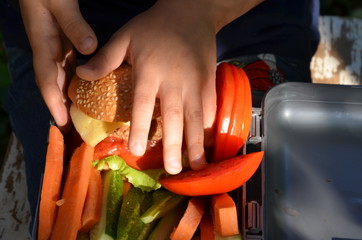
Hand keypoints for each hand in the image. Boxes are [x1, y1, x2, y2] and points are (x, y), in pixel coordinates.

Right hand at [19, 0, 97, 131]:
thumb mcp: (59, 2)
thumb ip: (73, 24)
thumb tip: (89, 48)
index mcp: (43, 44)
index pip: (47, 80)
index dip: (54, 103)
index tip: (63, 124)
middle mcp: (48, 48)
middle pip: (54, 83)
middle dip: (61, 105)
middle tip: (74, 127)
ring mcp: (55, 43)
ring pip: (62, 74)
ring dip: (70, 93)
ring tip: (83, 112)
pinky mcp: (63, 38)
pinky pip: (70, 63)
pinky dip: (77, 76)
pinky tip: (89, 84)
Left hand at [76, 0, 262, 173]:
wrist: (191, 12)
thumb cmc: (155, 26)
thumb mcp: (125, 36)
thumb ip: (105, 58)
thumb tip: (81, 75)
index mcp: (150, 70)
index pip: (144, 104)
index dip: (142, 129)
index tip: (138, 152)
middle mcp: (174, 81)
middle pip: (175, 118)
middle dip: (176, 146)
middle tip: (173, 171)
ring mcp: (195, 82)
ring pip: (198, 117)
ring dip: (198, 143)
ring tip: (199, 166)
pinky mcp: (210, 82)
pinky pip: (211, 108)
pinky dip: (211, 127)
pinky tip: (210, 144)